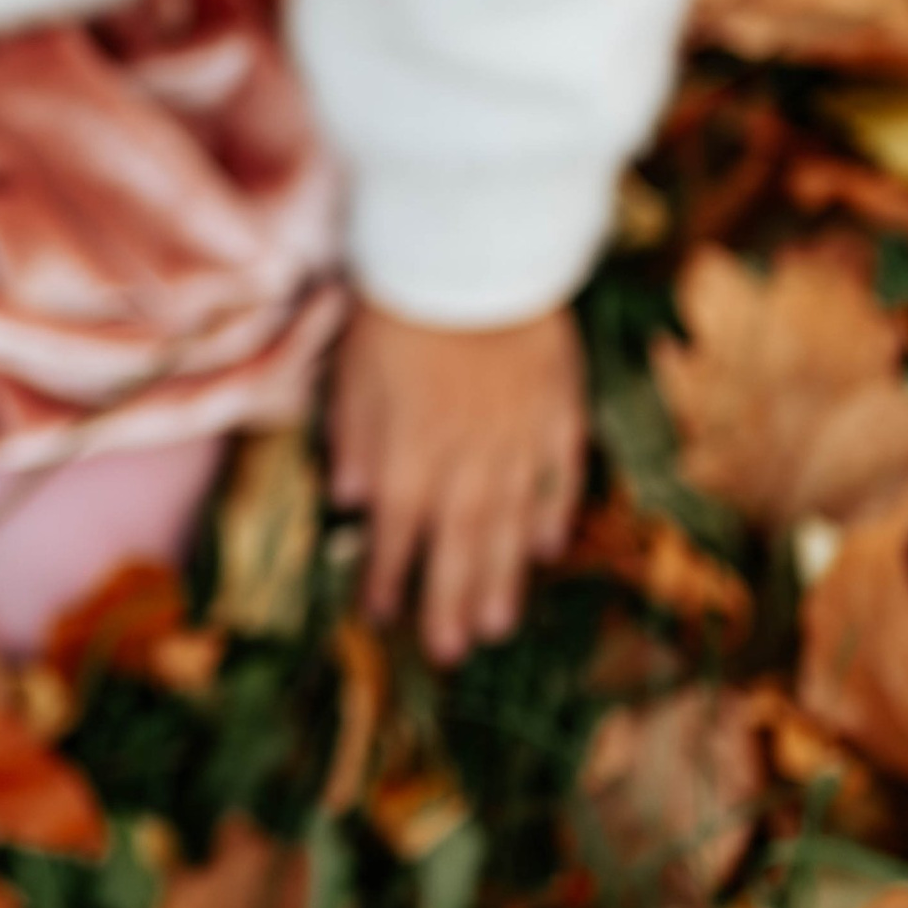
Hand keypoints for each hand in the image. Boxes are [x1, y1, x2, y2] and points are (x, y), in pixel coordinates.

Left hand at [328, 301, 584, 665]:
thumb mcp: (351, 375)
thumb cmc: (396, 308)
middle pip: (457, 544)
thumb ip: (356, 441)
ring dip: (500, 576)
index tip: (380, 617)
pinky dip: (551, 511)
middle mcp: (465, 462)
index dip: (388, 577)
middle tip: (450, 651)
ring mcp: (516, 438)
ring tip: (497, 625)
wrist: (471, 256)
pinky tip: (546, 546)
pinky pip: (556, 471)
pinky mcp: (555, 407)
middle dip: (449, 601)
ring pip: (508, 523)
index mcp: (408, 458)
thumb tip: (354, 502)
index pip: (395, 533)